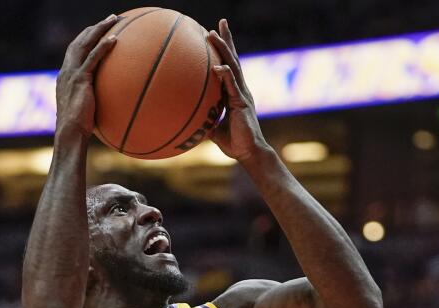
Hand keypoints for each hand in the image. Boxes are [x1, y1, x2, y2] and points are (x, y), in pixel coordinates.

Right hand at [55, 15, 118, 143]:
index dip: (86, 38)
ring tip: (114, 20)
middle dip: (94, 28)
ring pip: (85, 44)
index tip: (99, 31)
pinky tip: (115, 39)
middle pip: (79, 41)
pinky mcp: (80, 80)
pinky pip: (93, 59)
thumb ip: (94, 102)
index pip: (75, 51)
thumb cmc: (79, 129)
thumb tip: (111, 106)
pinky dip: (103, 47)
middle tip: (111, 19)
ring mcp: (71, 74)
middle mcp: (66, 71)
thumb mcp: (85, 111)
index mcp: (66, 76)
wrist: (69, 133)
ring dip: (100, 29)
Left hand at [206, 19, 268, 161]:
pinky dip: (225, 74)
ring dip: (223, 49)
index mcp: (234, 93)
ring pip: (233, 66)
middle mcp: (240, 89)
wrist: (249, 153)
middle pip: (233, 59)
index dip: (224, 51)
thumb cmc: (234, 143)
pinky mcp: (242, 103)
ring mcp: (242, 94)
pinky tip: (217, 66)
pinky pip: (232, 85)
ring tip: (213, 33)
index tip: (215, 36)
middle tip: (220, 22)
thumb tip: (188, 120)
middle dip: (227, 40)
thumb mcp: (214, 129)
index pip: (229, 66)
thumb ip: (205, 120)